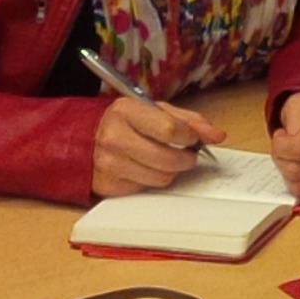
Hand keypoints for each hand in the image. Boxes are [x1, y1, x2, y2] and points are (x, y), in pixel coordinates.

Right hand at [93, 95, 223, 196]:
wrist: (83, 138)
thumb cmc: (125, 122)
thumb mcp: (154, 110)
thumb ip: (188, 120)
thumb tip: (216, 135)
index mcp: (126, 112)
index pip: (170, 130)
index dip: (190, 137)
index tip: (193, 138)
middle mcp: (114, 137)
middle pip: (168, 159)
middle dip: (186, 158)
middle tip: (186, 154)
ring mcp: (109, 163)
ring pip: (161, 178)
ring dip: (170, 171)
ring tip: (164, 160)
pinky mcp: (108, 185)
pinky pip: (145, 188)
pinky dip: (151, 180)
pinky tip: (144, 168)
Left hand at [272, 92, 299, 199]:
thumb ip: (292, 121)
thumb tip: (290, 145)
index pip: (298, 150)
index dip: (279, 146)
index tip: (281, 135)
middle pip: (297, 171)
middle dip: (282, 159)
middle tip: (286, 146)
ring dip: (288, 173)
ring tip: (295, 157)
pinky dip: (298, 184)